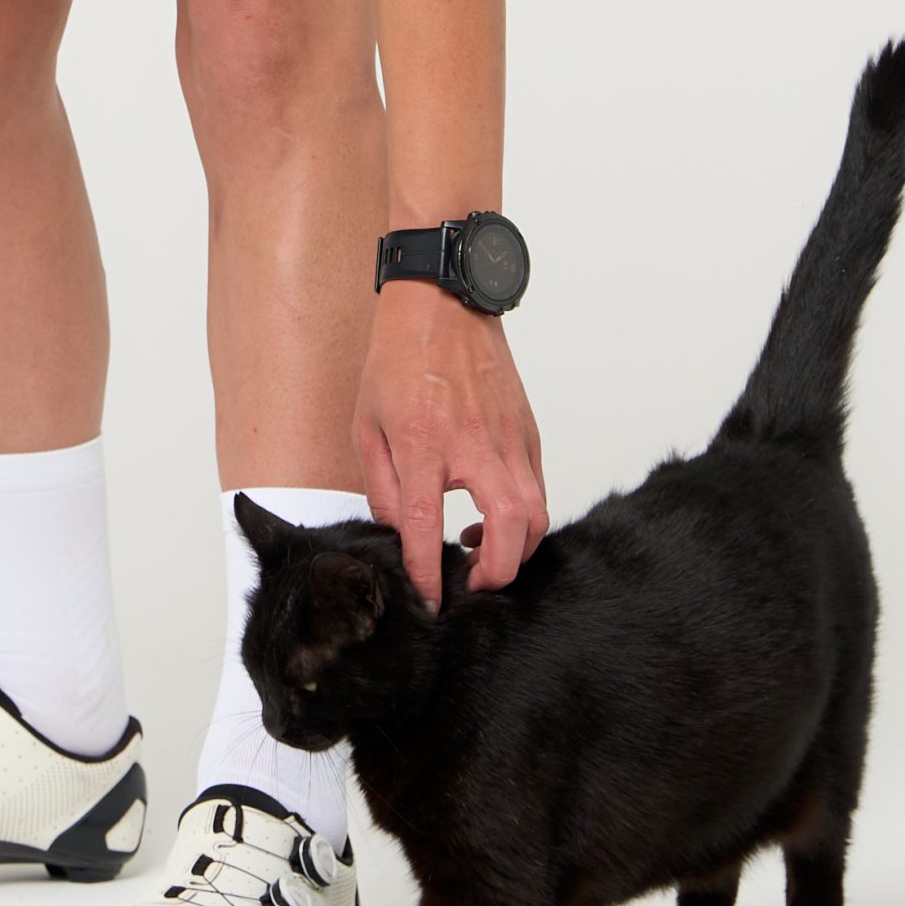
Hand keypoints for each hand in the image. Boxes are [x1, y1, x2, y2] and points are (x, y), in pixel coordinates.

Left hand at [354, 282, 547, 605]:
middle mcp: (472, 443)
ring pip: (536, 513)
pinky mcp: (527, 430)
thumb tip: (399, 532)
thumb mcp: (366, 423)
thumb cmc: (397, 360)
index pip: (425, 525)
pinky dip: (523, 516)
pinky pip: (538, 488)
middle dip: (498, 573)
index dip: (427, 573)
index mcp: (422, 442)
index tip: (430, 601)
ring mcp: (508, 437)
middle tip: (473, 585)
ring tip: (480, 552)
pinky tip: (491, 515)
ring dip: (515, 549)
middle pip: (508, 527)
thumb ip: (382, 485)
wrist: (441, 304)